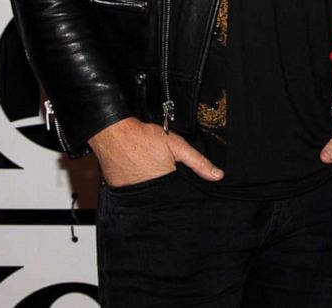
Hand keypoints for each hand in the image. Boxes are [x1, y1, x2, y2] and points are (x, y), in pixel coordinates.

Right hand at [89, 117, 222, 187]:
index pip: (179, 196)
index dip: (184, 192)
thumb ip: (198, 162)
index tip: (188, 190)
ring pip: (149, 196)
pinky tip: (140, 174)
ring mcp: (133, 193)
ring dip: (153, 189)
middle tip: (165, 176)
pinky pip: (135, 192)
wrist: (113, 134)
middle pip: (164, 197)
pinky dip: (139, 186)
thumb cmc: (143, 138)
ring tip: (151, 173)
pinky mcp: (121, 191)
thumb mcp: (177, 146)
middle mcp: (148, 193)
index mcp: (165, 184)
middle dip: (169, 191)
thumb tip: (217, 175)